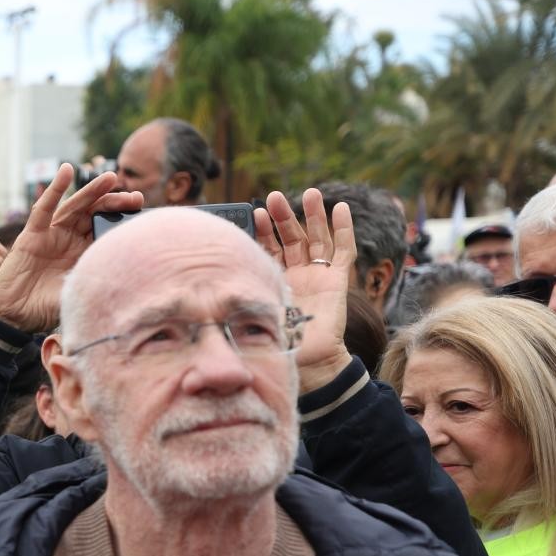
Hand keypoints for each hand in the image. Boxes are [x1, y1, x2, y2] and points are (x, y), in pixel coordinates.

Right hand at [0, 165, 141, 332]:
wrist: (11, 316)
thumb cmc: (42, 310)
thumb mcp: (77, 294)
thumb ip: (95, 281)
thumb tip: (125, 276)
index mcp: (82, 256)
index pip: (106, 231)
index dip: (122, 221)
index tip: (142, 214)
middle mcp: (69, 242)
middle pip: (94, 215)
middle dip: (114, 204)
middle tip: (134, 196)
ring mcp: (50, 236)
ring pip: (74, 207)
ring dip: (91, 191)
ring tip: (109, 178)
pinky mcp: (32, 234)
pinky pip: (44, 209)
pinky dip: (55, 189)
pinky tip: (66, 171)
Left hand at [255, 188, 354, 390]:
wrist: (310, 362)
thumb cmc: (280, 342)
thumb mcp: (258, 310)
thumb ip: (247, 291)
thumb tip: (212, 280)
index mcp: (277, 279)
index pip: (269, 248)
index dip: (263, 230)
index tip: (253, 212)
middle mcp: (297, 274)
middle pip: (291, 237)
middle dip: (284, 216)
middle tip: (275, 196)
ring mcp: (318, 276)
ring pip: (317, 238)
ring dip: (314, 215)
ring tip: (310, 193)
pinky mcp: (338, 281)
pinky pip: (343, 251)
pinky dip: (343, 230)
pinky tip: (340, 209)